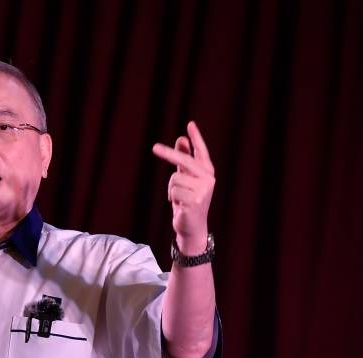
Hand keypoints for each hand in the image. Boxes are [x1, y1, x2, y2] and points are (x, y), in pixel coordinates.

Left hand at [152, 121, 215, 252]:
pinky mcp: (194, 202)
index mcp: (207, 172)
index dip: (196, 138)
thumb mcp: (186, 179)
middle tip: (154, 147)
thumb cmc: (188, 200)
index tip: (190, 124)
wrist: (192, 226)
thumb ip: (184, 160)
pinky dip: (172, 197)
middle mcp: (208, 179)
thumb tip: (181, 139)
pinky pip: (173, 191)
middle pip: (184, 161)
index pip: (201, 152)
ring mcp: (203, 191)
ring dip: (171, 189)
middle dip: (168, 154)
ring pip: (174, 178)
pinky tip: (179, 205)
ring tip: (178, 198)